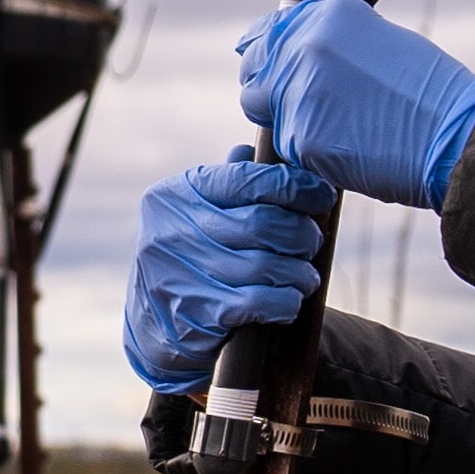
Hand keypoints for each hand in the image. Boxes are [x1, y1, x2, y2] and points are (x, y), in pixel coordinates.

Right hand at [125, 152, 331, 389]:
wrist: (152, 326)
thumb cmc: (188, 258)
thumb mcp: (195, 213)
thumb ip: (226, 183)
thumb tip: (257, 147)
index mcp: (177, 194)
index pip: (247, 179)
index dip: (295, 186)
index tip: (322, 196)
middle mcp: (173, 229)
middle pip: (262, 224)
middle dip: (300, 234)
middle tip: (312, 242)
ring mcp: (180, 272)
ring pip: (265, 265)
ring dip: (298, 273)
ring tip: (306, 277)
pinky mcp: (195, 312)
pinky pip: (259, 302)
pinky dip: (285, 301)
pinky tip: (289, 301)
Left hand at [238, 0, 474, 210]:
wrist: (455, 135)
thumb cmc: (434, 95)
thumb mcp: (383, 44)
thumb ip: (336, 44)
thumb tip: (308, 57)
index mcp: (328, 16)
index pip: (270, 30)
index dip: (273, 53)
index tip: (280, 66)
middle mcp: (307, 46)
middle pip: (256, 69)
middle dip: (272, 88)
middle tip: (305, 104)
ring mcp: (299, 91)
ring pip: (268, 111)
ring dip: (291, 121)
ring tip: (338, 129)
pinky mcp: (300, 135)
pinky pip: (290, 146)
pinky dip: (311, 151)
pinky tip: (349, 148)